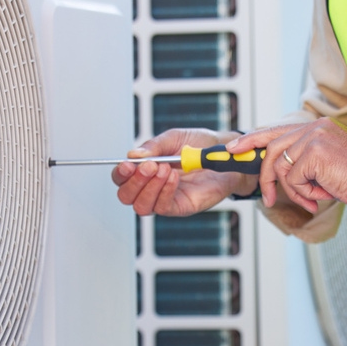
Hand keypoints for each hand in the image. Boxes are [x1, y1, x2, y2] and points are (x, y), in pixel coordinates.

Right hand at [112, 128, 253, 216]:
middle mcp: (151, 186)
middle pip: (126, 196)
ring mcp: (165, 198)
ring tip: (165, 169)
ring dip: (149, 188)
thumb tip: (133, 155)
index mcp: (145, 169)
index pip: (121, 178)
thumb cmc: (199, 144)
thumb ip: (154, 146)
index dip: (121, 173)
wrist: (225, 153)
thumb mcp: (173, 138)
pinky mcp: (180, 206)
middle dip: (134, 182)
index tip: (128, 164)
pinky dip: (165, 191)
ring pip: (142, 206)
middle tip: (150, 166)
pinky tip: (174, 177)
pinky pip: (163, 207)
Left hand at [227, 119, 346, 212]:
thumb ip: (302, 162)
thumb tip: (276, 173)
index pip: (276, 130)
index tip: (234, 148)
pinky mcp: (313, 152)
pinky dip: (303, 192)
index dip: (252, 139)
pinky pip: (293, 178)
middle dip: (265, 176)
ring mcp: (313, 137)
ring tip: (311, 198)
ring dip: (292, 190)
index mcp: (316, 127)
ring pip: (281, 167)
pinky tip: (321, 193)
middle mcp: (313, 127)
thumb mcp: (324, 166)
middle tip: (268, 198)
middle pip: (272, 149)